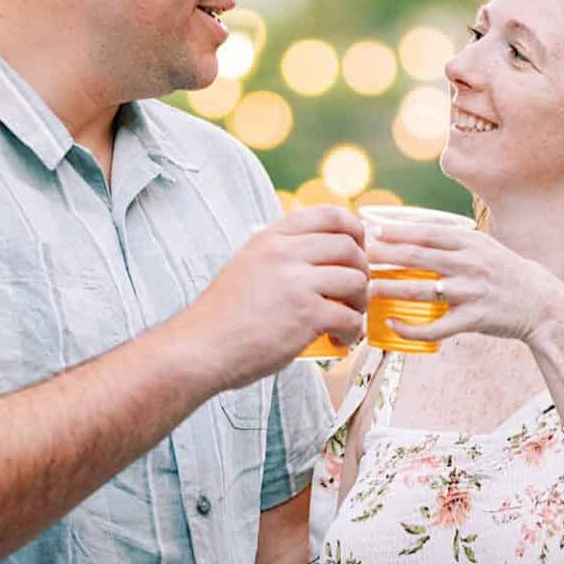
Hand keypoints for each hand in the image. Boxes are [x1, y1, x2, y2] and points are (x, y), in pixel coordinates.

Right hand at [178, 207, 368, 387]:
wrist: (201, 348)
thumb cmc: (224, 316)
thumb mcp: (248, 266)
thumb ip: (281, 256)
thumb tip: (321, 256)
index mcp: (271, 238)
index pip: (330, 215)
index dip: (355, 231)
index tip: (359, 250)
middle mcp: (284, 253)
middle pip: (350, 247)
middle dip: (362, 272)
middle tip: (354, 295)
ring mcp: (296, 282)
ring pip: (357, 281)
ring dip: (360, 303)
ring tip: (347, 319)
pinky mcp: (306, 314)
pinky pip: (351, 317)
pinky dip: (352, 332)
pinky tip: (338, 341)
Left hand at [366, 221, 563, 347]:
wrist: (541, 303)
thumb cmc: (505, 274)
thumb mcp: (484, 247)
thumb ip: (452, 240)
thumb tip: (410, 231)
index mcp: (471, 242)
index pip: (426, 232)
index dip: (396, 230)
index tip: (370, 230)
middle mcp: (471, 264)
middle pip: (418, 256)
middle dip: (385, 255)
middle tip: (359, 257)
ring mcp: (472, 292)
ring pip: (421, 290)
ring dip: (390, 289)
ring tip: (366, 289)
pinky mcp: (474, 320)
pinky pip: (435, 328)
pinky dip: (411, 328)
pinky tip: (393, 324)